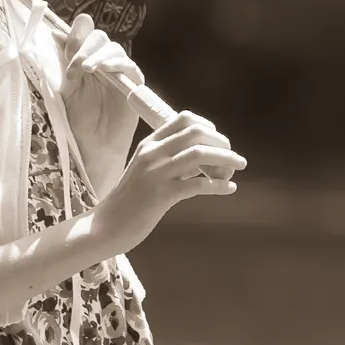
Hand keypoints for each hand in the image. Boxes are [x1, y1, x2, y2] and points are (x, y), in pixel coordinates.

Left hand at [60, 13, 143, 141]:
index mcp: (85, 59)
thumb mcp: (66, 88)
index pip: (83, 34)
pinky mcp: (134, 82)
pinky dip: (116, 63)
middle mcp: (103, 61)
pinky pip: (129, 65)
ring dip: (98, 55)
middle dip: (84, 46)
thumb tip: (56, 33)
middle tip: (75, 66)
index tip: (62, 44)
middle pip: (98, 37)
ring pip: (113, 48)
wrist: (93, 145)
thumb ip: (65, 62)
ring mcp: (120, 71)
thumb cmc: (79, 119)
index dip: (75, 33)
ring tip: (86, 69)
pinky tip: (104, 69)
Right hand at [94, 110, 245, 254]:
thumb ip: (169, 159)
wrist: (107, 225)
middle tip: (233, 158)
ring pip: (200, 154)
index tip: (218, 142)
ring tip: (237, 169)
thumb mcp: (146, 169)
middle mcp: (153, 152)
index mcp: (149, 143)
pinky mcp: (161, 195)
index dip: (208, 127)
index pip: (184, 119)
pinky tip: (229, 189)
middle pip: (197, 133)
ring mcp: (156, 173)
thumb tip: (204, 157)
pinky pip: (198, 184)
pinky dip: (219, 185)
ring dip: (226, 160)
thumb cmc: (130, 199)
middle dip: (221, 142)